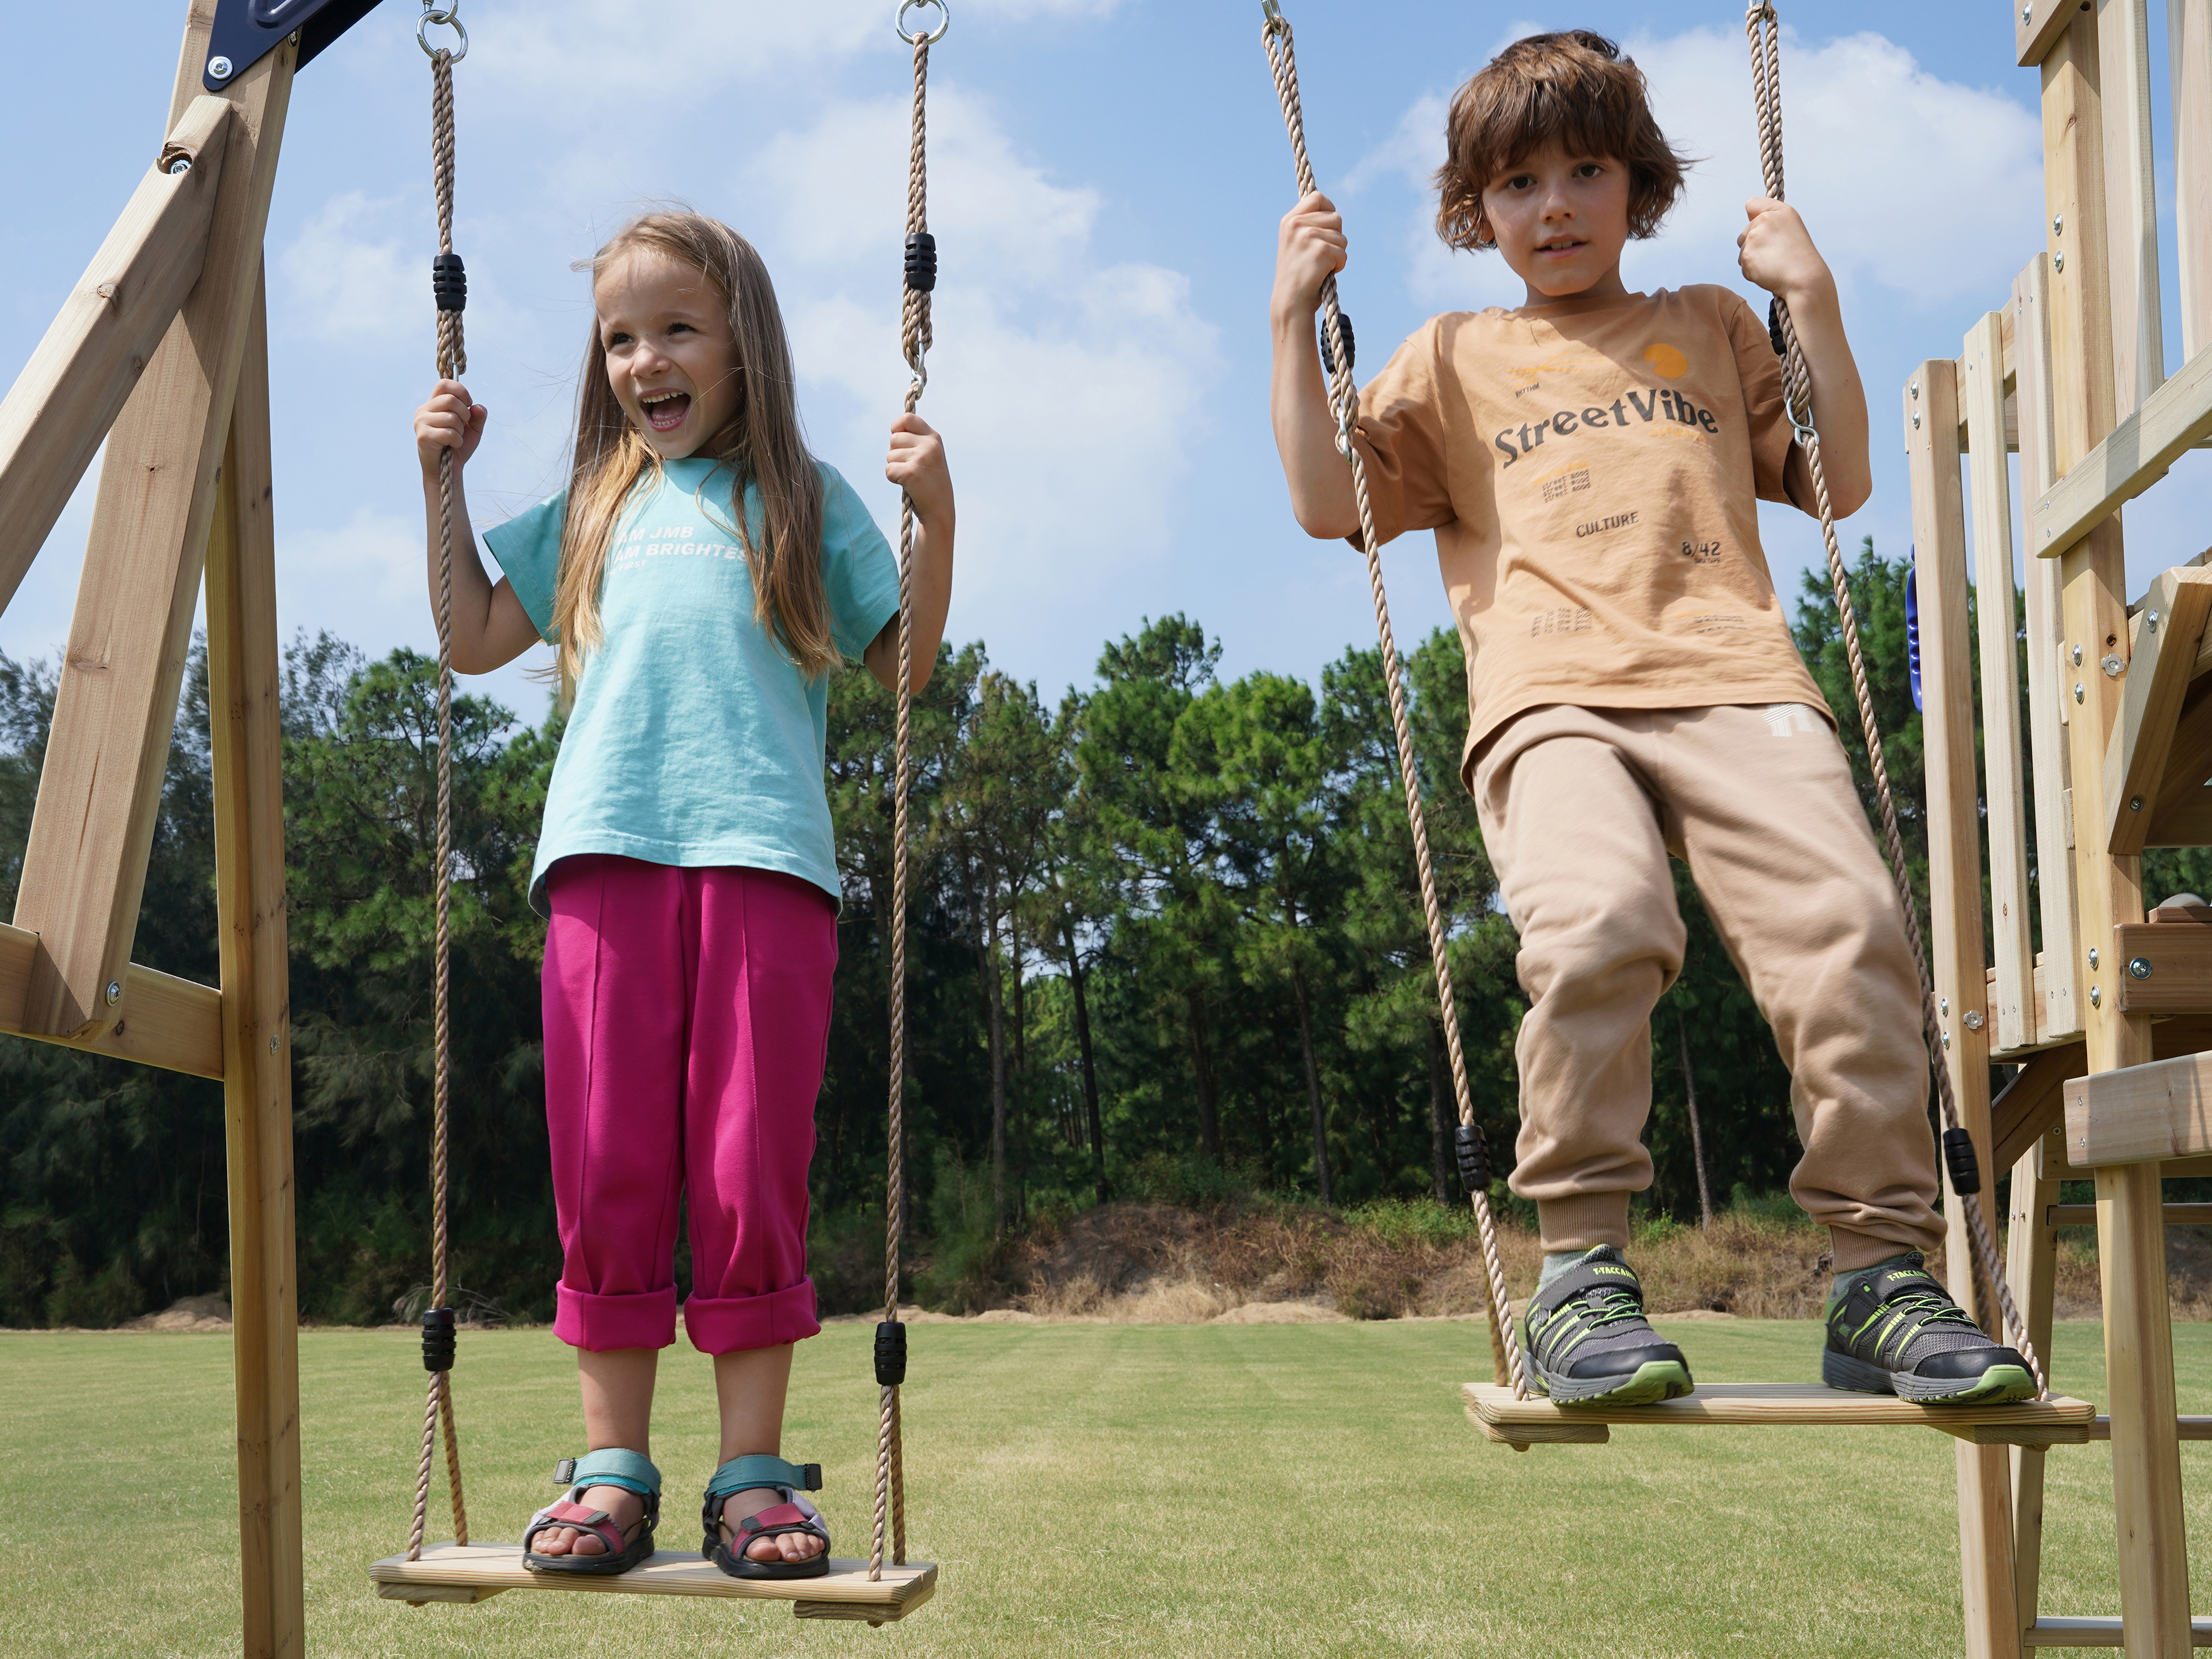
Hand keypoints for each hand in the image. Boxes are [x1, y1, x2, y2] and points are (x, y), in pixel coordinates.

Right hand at [415, 378, 485, 474]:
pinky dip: (457, 441)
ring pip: (451, 417)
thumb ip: (478, 416)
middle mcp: (424, 410)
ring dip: (460, 430)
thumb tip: (477, 407)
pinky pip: (449, 432)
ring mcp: (421, 422)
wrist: (447, 470)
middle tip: (462, 427)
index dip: (461, 391)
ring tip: (455, 438)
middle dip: (465, 414)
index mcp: (433, 404)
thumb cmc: (457, 447)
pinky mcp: (423, 436)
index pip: (444, 384)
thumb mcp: (473, 429)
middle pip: (451, 399)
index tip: (468, 405)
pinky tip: (452, 446)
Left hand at [887, 412, 951, 523]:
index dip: (897, 427)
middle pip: (894, 438)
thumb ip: (915, 440)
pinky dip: (893, 479)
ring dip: (895, 468)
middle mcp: (929, 445)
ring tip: (910, 478)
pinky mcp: (911, 473)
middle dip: (895, 454)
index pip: (907, 418)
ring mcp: (921, 458)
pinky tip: (907, 485)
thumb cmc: (930, 482)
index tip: (898, 440)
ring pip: (889, 455)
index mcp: (934, 438)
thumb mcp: (929, 455)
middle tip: (909, 467)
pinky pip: (888, 470)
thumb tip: (894, 430)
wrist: (940, 509)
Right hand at [1272, 190, 1346, 320]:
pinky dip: (1339, 266)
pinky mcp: (1321, 250)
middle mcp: (1297, 224)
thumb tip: (1332, 214)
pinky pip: (1343, 253)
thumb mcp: (1297, 243)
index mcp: (1289, 220)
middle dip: (1336, 237)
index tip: (1327, 228)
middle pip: (1336, 218)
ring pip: (1342, 237)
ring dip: (1338, 254)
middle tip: (1321, 255)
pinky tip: (1324, 274)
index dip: (1329, 210)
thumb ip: (1310, 225)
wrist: (1290, 302)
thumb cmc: (1298, 275)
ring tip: (1321, 266)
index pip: (1318, 198)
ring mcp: (1308, 236)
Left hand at [1737, 198, 1833, 305]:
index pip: (1751, 204)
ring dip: (1753, 258)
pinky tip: (1768, 271)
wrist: (1804, 278)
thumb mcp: (1791, 226)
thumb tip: (1749, 214)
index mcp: (1778, 211)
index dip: (1755, 217)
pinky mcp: (1746, 256)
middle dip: (1755, 244)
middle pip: (1744, 233)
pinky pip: (1743, 265)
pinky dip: (1752, 271)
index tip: (1767, 229)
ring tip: (1773, 262)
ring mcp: (1753, 239)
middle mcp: (1763, 220)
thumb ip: (1768, 217)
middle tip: (1777, 253)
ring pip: (1743, 249)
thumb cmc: (1799, 255)